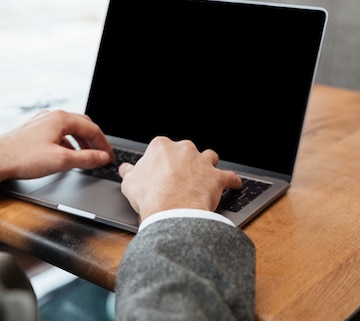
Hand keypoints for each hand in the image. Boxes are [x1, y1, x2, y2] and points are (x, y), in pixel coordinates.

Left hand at [0, 110, 113, 184]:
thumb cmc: (23, 158)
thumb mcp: (61, 160)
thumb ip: (86, 158)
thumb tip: (102, 157)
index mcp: (60, 118)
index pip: (91, 128)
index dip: (103, 144)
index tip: (108, 156)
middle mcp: (50, 116)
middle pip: (80, 125)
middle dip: (92, 141)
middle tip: (100, 155)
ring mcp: (40, 122)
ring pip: (67, 129)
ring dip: (79, 143)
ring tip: (84, 157)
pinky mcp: (31, 131)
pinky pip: (55, 134)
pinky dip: (66, 144)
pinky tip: (64, 156)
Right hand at [119, 136, 241, 221]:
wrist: (172, 212)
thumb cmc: (150, 196)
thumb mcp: (130, 183)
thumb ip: (129, 172)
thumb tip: (125, 169)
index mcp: (161, 147)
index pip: (161, 148)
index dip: (160, 161)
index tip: (159, 171)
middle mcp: (184, 149)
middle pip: (185, 151)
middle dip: (183, 161)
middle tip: (178, 177)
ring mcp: (202, 162)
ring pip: (209, 157)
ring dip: (207, 165)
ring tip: (205, 175)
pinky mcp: (217, 177)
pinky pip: (230, 177)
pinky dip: (232, 181)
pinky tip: (234, 184)